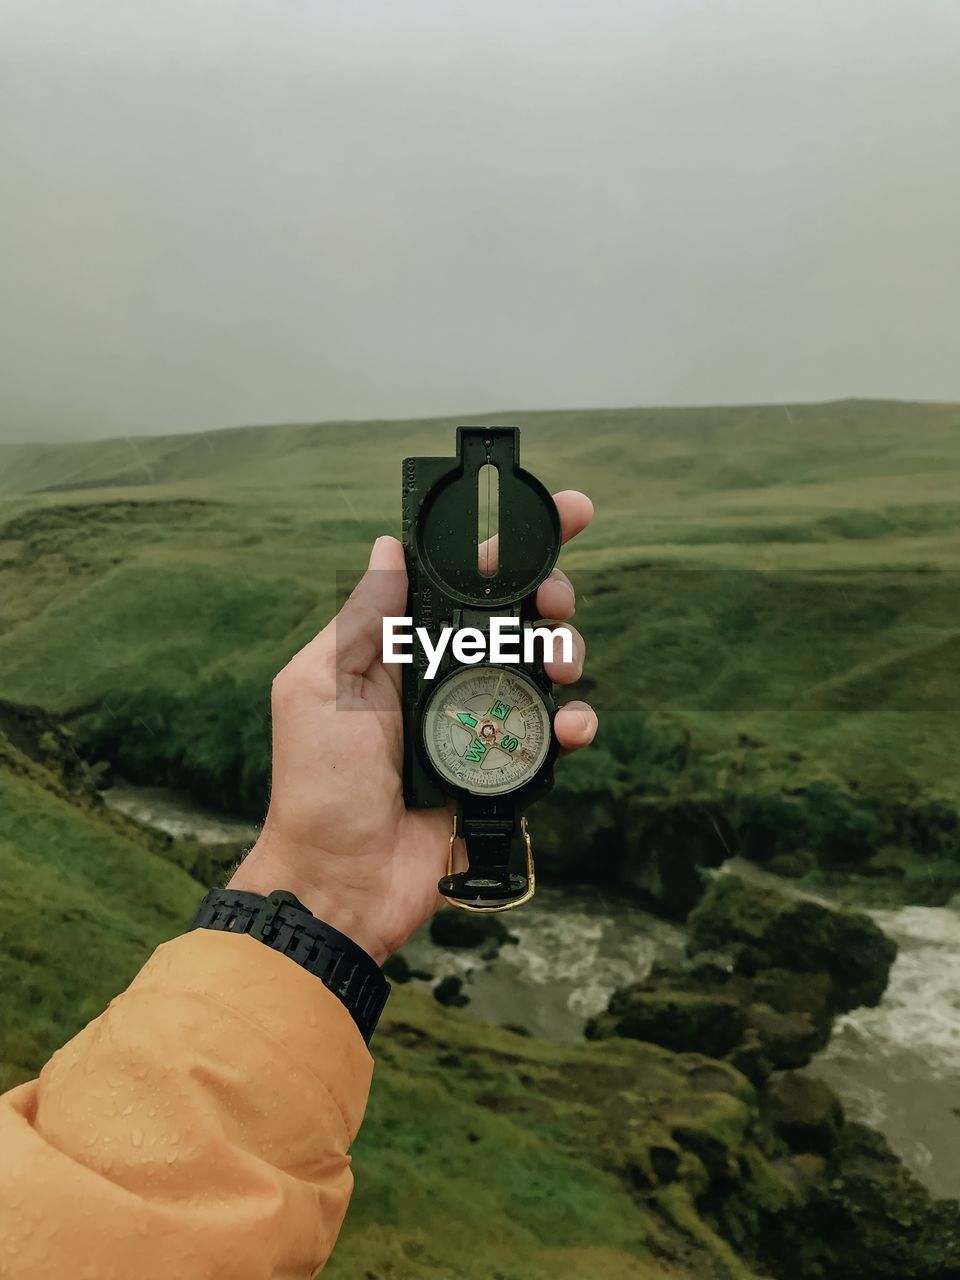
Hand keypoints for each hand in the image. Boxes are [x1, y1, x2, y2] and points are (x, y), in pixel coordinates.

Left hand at [228, 491, 597, 963]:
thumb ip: (362, 620)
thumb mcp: (322, 686)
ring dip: (564, 654)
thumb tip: (388, 546)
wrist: (341, 880)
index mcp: (398, 652)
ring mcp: (477, 726)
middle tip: (555, 601)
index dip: (507, 547)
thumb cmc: (317, 785)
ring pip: (540, 671)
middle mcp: (443, 680)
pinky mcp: (502, 772)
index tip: (557, 514)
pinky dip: (570, 725)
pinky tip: (571, 723)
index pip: (458, 583)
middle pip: (512, 620)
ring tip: (561, 663)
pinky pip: (549, 739)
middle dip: (547, 596)